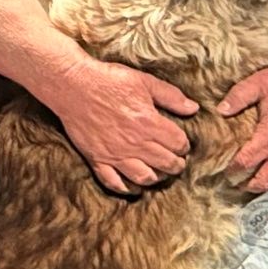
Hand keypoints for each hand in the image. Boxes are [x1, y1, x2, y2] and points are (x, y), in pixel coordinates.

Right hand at [43, 58, 198, 195]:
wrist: (74, 85)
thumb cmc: (109, 80)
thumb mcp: (144, 81)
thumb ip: (171, 96)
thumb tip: (193, 108)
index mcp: (149, 123)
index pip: (178, 143)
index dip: (184, 145)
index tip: (182, 144)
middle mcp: (135, 143)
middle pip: (166, 163)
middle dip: (176, 165)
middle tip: (177, 163)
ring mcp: (115, 154)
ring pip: (143, 177)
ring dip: (155, 178)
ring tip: (158, 173)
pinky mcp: (97, 159)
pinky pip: (113, 182)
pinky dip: (124, 188)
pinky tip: (132, 187)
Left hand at [220, 57, 267, 194]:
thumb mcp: (261, 82)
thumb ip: (238, 96)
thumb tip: (220, 110)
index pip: (246, 163)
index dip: (233, 170)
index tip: (226, 170)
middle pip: (264, 181)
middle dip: (248, 185)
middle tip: (237, 182)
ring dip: (266, 184)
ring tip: (254, 180)